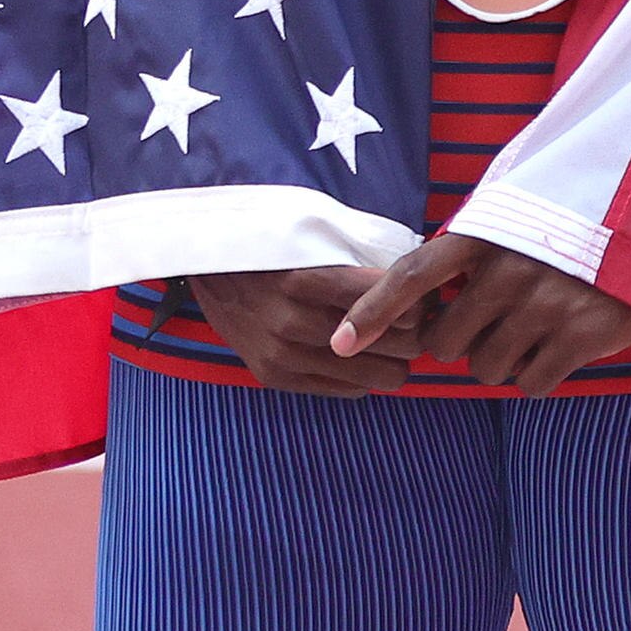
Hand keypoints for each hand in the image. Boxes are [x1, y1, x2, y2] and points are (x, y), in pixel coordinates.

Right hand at [182, 265, 416, 395]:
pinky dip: (362, 375)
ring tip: (388, 342)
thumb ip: (362, 261)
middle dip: (413, 334)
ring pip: (379, 376)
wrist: (209, 271)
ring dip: (392, 360)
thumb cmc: (274, 250)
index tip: (419, 296)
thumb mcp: (316, 239)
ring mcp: (282, 355)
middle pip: (397, 345)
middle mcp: (294, 322)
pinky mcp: (275, 377)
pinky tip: (357, 355)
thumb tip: (422, 282)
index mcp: (308, 279)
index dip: (418, 300)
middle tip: (411, 323)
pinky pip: (349, 390)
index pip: (392, 302)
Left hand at [333, 232, 630, 394]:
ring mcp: (546, 305)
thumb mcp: (531, 219)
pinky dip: (540, 375)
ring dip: (503, 362)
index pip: (412, 274)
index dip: (371, 312)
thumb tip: (428, 305)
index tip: (338, 345)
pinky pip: (529, 384)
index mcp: (491, 232)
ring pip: (486, 369)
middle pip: (446, 343)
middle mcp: (510, 269)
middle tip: (495, 327)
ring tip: (540, 331)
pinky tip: (565, 346)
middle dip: (463, 345)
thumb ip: (481, 250)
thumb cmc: (591, 225)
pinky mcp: (582, 336)